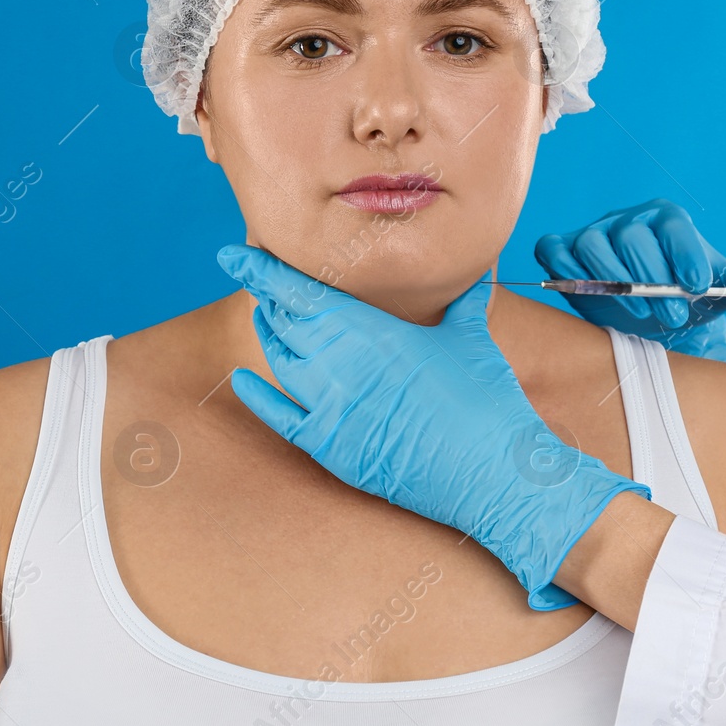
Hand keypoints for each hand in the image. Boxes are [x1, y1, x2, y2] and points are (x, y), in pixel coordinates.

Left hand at [216, 243, 650, 611]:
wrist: (491, 471)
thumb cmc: (485, 399)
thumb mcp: (472, 337)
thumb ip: (464, 301)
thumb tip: (477, 271)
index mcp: (368, 330)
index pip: (298, 291)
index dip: (260, 270)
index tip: (234, 254)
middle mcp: (338, 364)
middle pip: (284, 323)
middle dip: (269, 301)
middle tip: (261, 284)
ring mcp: (330, 409)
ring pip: (280, 363)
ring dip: (270, 338)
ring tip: (266, 318)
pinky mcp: (330, 449)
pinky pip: (279, 417)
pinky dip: (258, 396)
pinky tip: (244, 380)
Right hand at [534, 198, 725, 362]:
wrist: (648, 314)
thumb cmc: (682, 296)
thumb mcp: (718, 294)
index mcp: (666, 219)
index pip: (672, 227)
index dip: (684, 255)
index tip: (698, 288)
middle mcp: (626, 221)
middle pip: (631, 236)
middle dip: (653, 278)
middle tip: (673, 315)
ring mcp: (591, 234)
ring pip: (592, 244)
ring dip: (615, 281)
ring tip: (641, 314)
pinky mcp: (561, 250)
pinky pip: (553, 251)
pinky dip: (565, 270)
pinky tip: (589, 295)